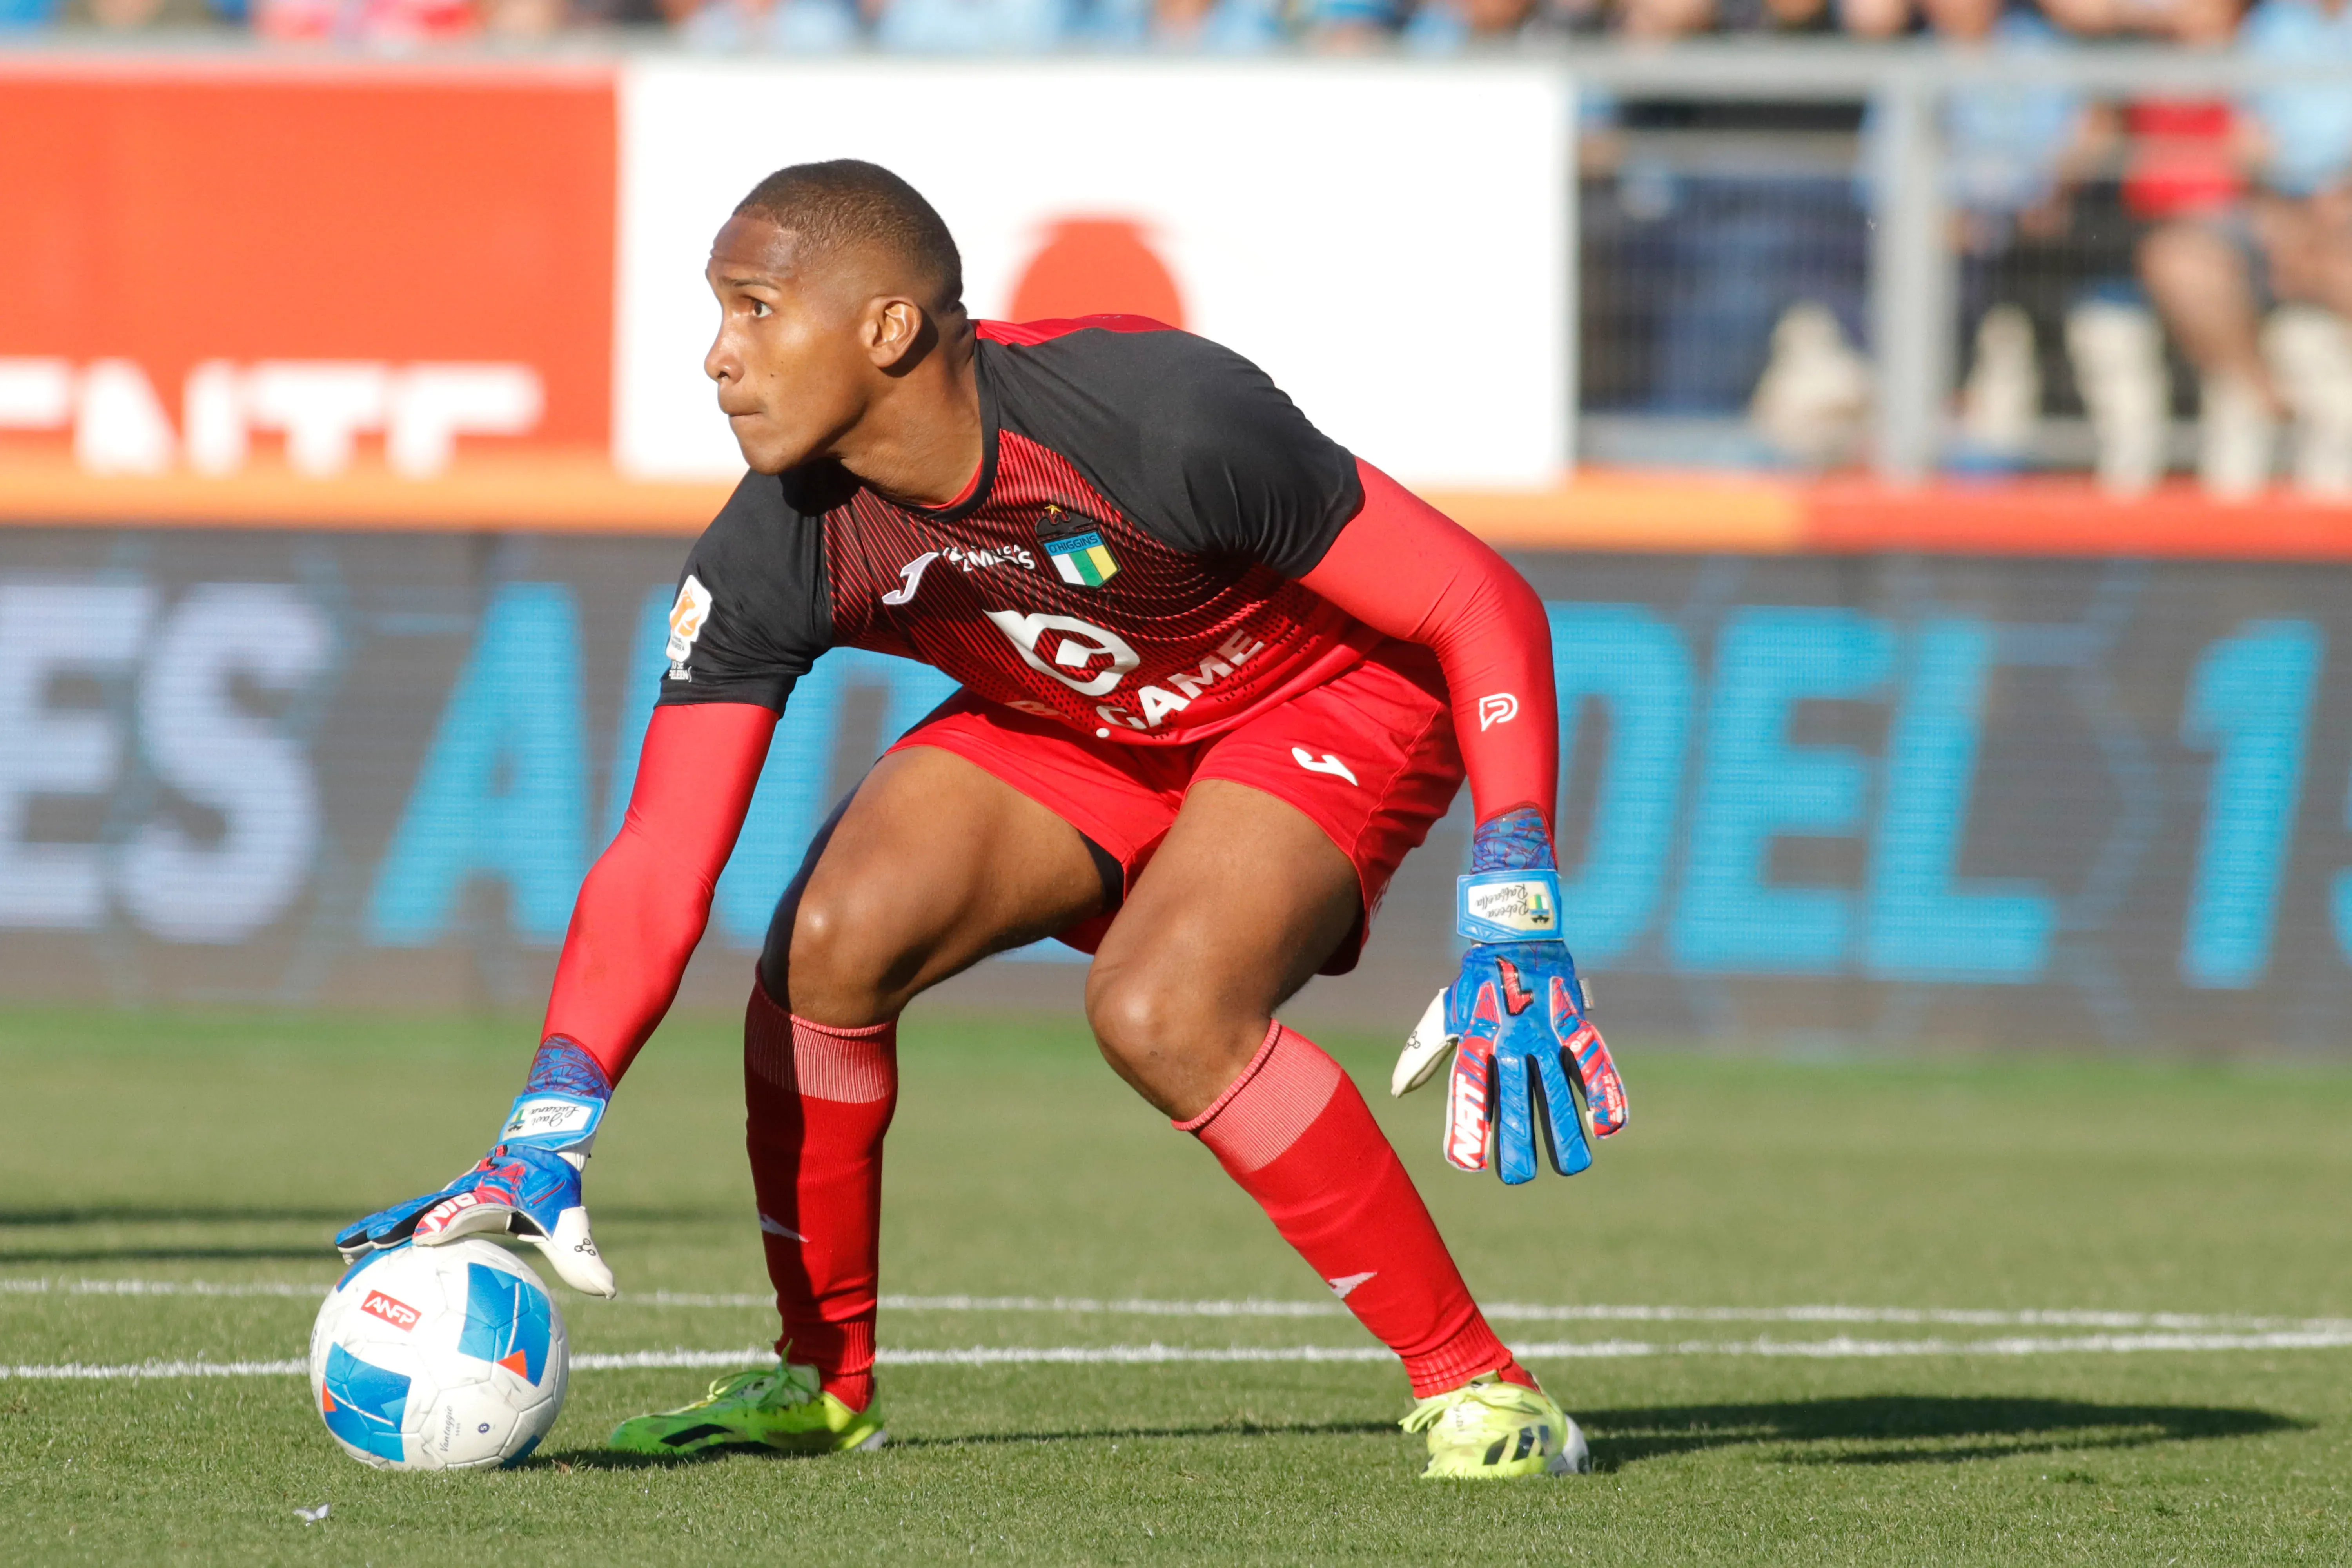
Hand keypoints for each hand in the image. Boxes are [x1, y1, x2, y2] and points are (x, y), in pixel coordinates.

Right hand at [333, 1038, 617, 1296]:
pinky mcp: (441, 1200)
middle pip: (420, 1208)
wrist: (541, 1143)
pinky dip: (385, 1231)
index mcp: (492, 1196)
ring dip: (377, 1227)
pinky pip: (410, 1216)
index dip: (446, 1222)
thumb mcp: (571, 1219)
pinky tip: (361, 1256)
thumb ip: (583, 1255)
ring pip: (407, 1210)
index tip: (423, 1238)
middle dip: (390, 1226)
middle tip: (356, 1247)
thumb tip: (610, 1292)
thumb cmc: (553, 1183)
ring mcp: (448, 1195)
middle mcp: (463, 1193)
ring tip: (343, 1251)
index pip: (466, 1209)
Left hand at [1390, 809, 1627, 1184]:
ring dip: (1565, 1128)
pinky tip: (1609, 1127)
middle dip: (1517, 1140)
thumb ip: (1424, 1053)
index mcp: (1477, 1038)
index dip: (1469, 1125)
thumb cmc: (1478, 981)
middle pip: (1515, 1097)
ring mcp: (1544, 1031)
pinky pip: (1592, 1060)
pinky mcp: (1572, 1021)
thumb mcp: (1447, 1012)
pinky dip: (1604, 1090)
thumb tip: (1398, 1091)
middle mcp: (1510, 1039)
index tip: (1467, 1163)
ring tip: (1571, 1168)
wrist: (1516, 929)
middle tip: (1517, 1178)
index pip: (1470, 1088)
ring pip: (1557, 1087)